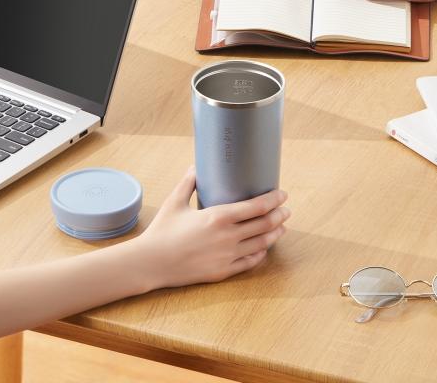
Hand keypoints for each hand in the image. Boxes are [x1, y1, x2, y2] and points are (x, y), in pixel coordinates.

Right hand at [133, 167, 289, 289]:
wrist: (150, 263)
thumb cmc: (162, 230)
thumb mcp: (175, 201)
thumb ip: (189, 182)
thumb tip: (196, 165)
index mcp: (219, 216)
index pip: (257, 207)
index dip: (274, 200)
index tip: (282, 194)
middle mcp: (227, 237)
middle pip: (264, 224)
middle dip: (280, 215)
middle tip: (286, 209)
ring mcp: (227, 256)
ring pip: (261, 244)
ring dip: (275, 234)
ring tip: (282, 227)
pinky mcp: (222, 272)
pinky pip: (249, 263)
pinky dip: (261, 254)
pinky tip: (264, 248)